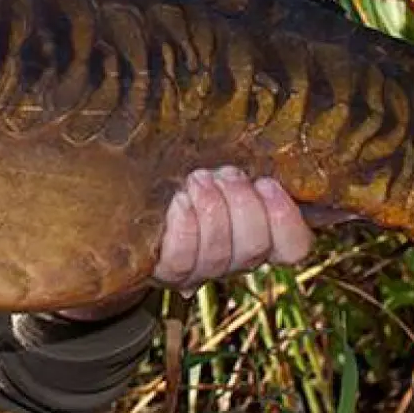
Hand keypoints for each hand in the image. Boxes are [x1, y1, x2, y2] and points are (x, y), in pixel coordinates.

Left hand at [52, 168, 313, 321]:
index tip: (269, 183)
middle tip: (224, 173)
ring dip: (213, 214)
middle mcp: (229, 257)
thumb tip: (303, 143)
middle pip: (253, 251)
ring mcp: (193, 269)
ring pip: (218, 260)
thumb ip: (258, 153)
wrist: (109, 187)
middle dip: (242, 209)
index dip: (287, 222)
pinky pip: (179, 261)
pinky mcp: (158, 269)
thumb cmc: (175, 155)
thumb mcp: (218, 148)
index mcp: (255, 230)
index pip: (293, 248)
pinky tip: (176, 201)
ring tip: (196, 180)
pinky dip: (183, 229)